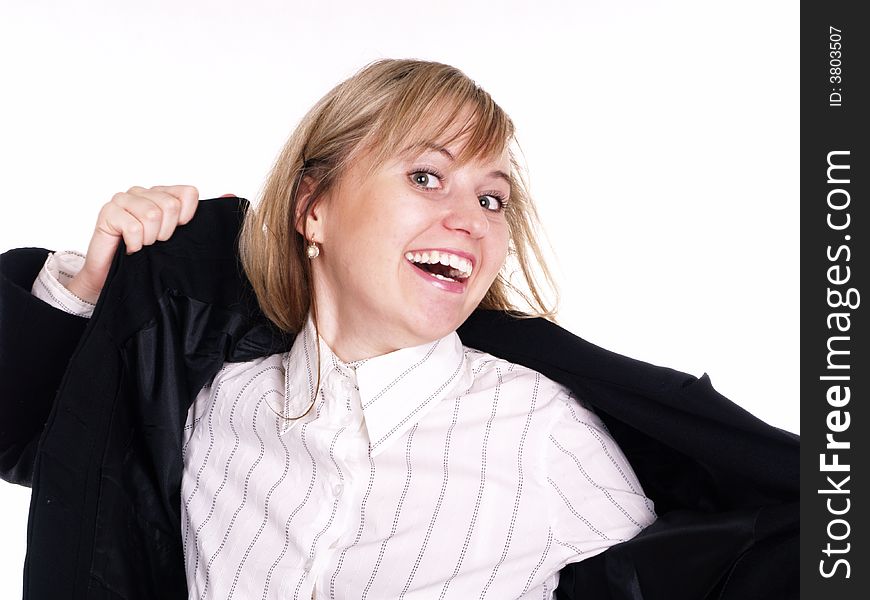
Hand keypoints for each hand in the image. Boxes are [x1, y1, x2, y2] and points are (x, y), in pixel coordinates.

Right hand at [66, 185, 199, 303]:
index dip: (186, 217)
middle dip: (166, 232)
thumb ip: (201, 217)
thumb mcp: (179, 238)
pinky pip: (133, 227)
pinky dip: (135, 244)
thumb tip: (230, 195)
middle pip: (170, 205)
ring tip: (143, 245)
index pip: (188, 193)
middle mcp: (142, 192)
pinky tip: (130, 248)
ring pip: (151, 215)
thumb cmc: (148, 257)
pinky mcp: (108, 212)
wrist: (115, 275)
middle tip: (156, 242)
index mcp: (161, 194)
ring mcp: (123, 200)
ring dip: (149, 239)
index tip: (177, 231)